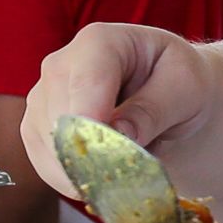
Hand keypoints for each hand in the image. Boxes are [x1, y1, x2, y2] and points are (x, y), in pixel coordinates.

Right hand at [18, 25, 207, 204]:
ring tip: (126, 170)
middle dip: (95, 154)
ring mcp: (43, 98)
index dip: (94, 122)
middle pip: (60, 117)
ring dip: (87, 171)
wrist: (169, 97)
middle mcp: (61, 65)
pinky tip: (104, 178)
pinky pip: (46, 165)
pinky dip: (75, 181)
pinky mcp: (37, 130)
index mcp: (100, 41)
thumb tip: (119, 135)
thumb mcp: (184, 88)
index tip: (112, 154)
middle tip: (132, 173)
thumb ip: (153, 109)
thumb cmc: (179, 83)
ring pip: (49, 146)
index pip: (86, 82)